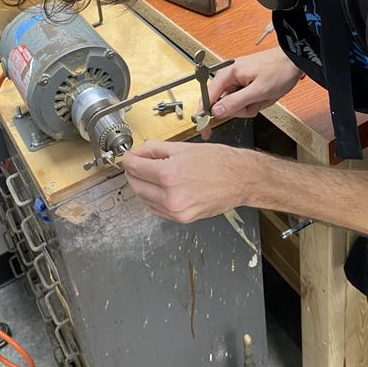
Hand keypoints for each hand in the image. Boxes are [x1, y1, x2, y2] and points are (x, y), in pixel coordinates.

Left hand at [122, 140, 254, 222]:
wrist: (240, 179)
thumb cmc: (218, 161)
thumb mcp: (183, 147)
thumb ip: (154, 149)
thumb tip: (136, 152)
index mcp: (170, 174)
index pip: (135, 168)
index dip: (128, 159)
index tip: (127, 156)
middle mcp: (171, 196)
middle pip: (135, 185)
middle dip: (132, 173)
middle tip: (136, 163)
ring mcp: (176, 211)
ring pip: (144, 199)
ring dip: (141, 185)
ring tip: (150, 174)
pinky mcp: (182, 219)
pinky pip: (157, 209)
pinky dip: (153, 198)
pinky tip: (160, 187)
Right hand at [201, 47, 302, 138]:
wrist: (294, 61)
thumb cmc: (279, 71)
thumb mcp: (259, 91)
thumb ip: (235, 102)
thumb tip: (215, 112)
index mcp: (228, 74)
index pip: (207, 97)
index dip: (205, 115)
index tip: (204, 130)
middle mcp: (228, 75)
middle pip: (223, 103)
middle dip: (241, 109)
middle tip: (256, 103)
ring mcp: (236, 79)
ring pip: (234, 103)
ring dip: (250, 105)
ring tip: (263, 96)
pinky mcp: (244, 83)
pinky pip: (243, 99)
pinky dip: (254, 101)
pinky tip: (264, 96)